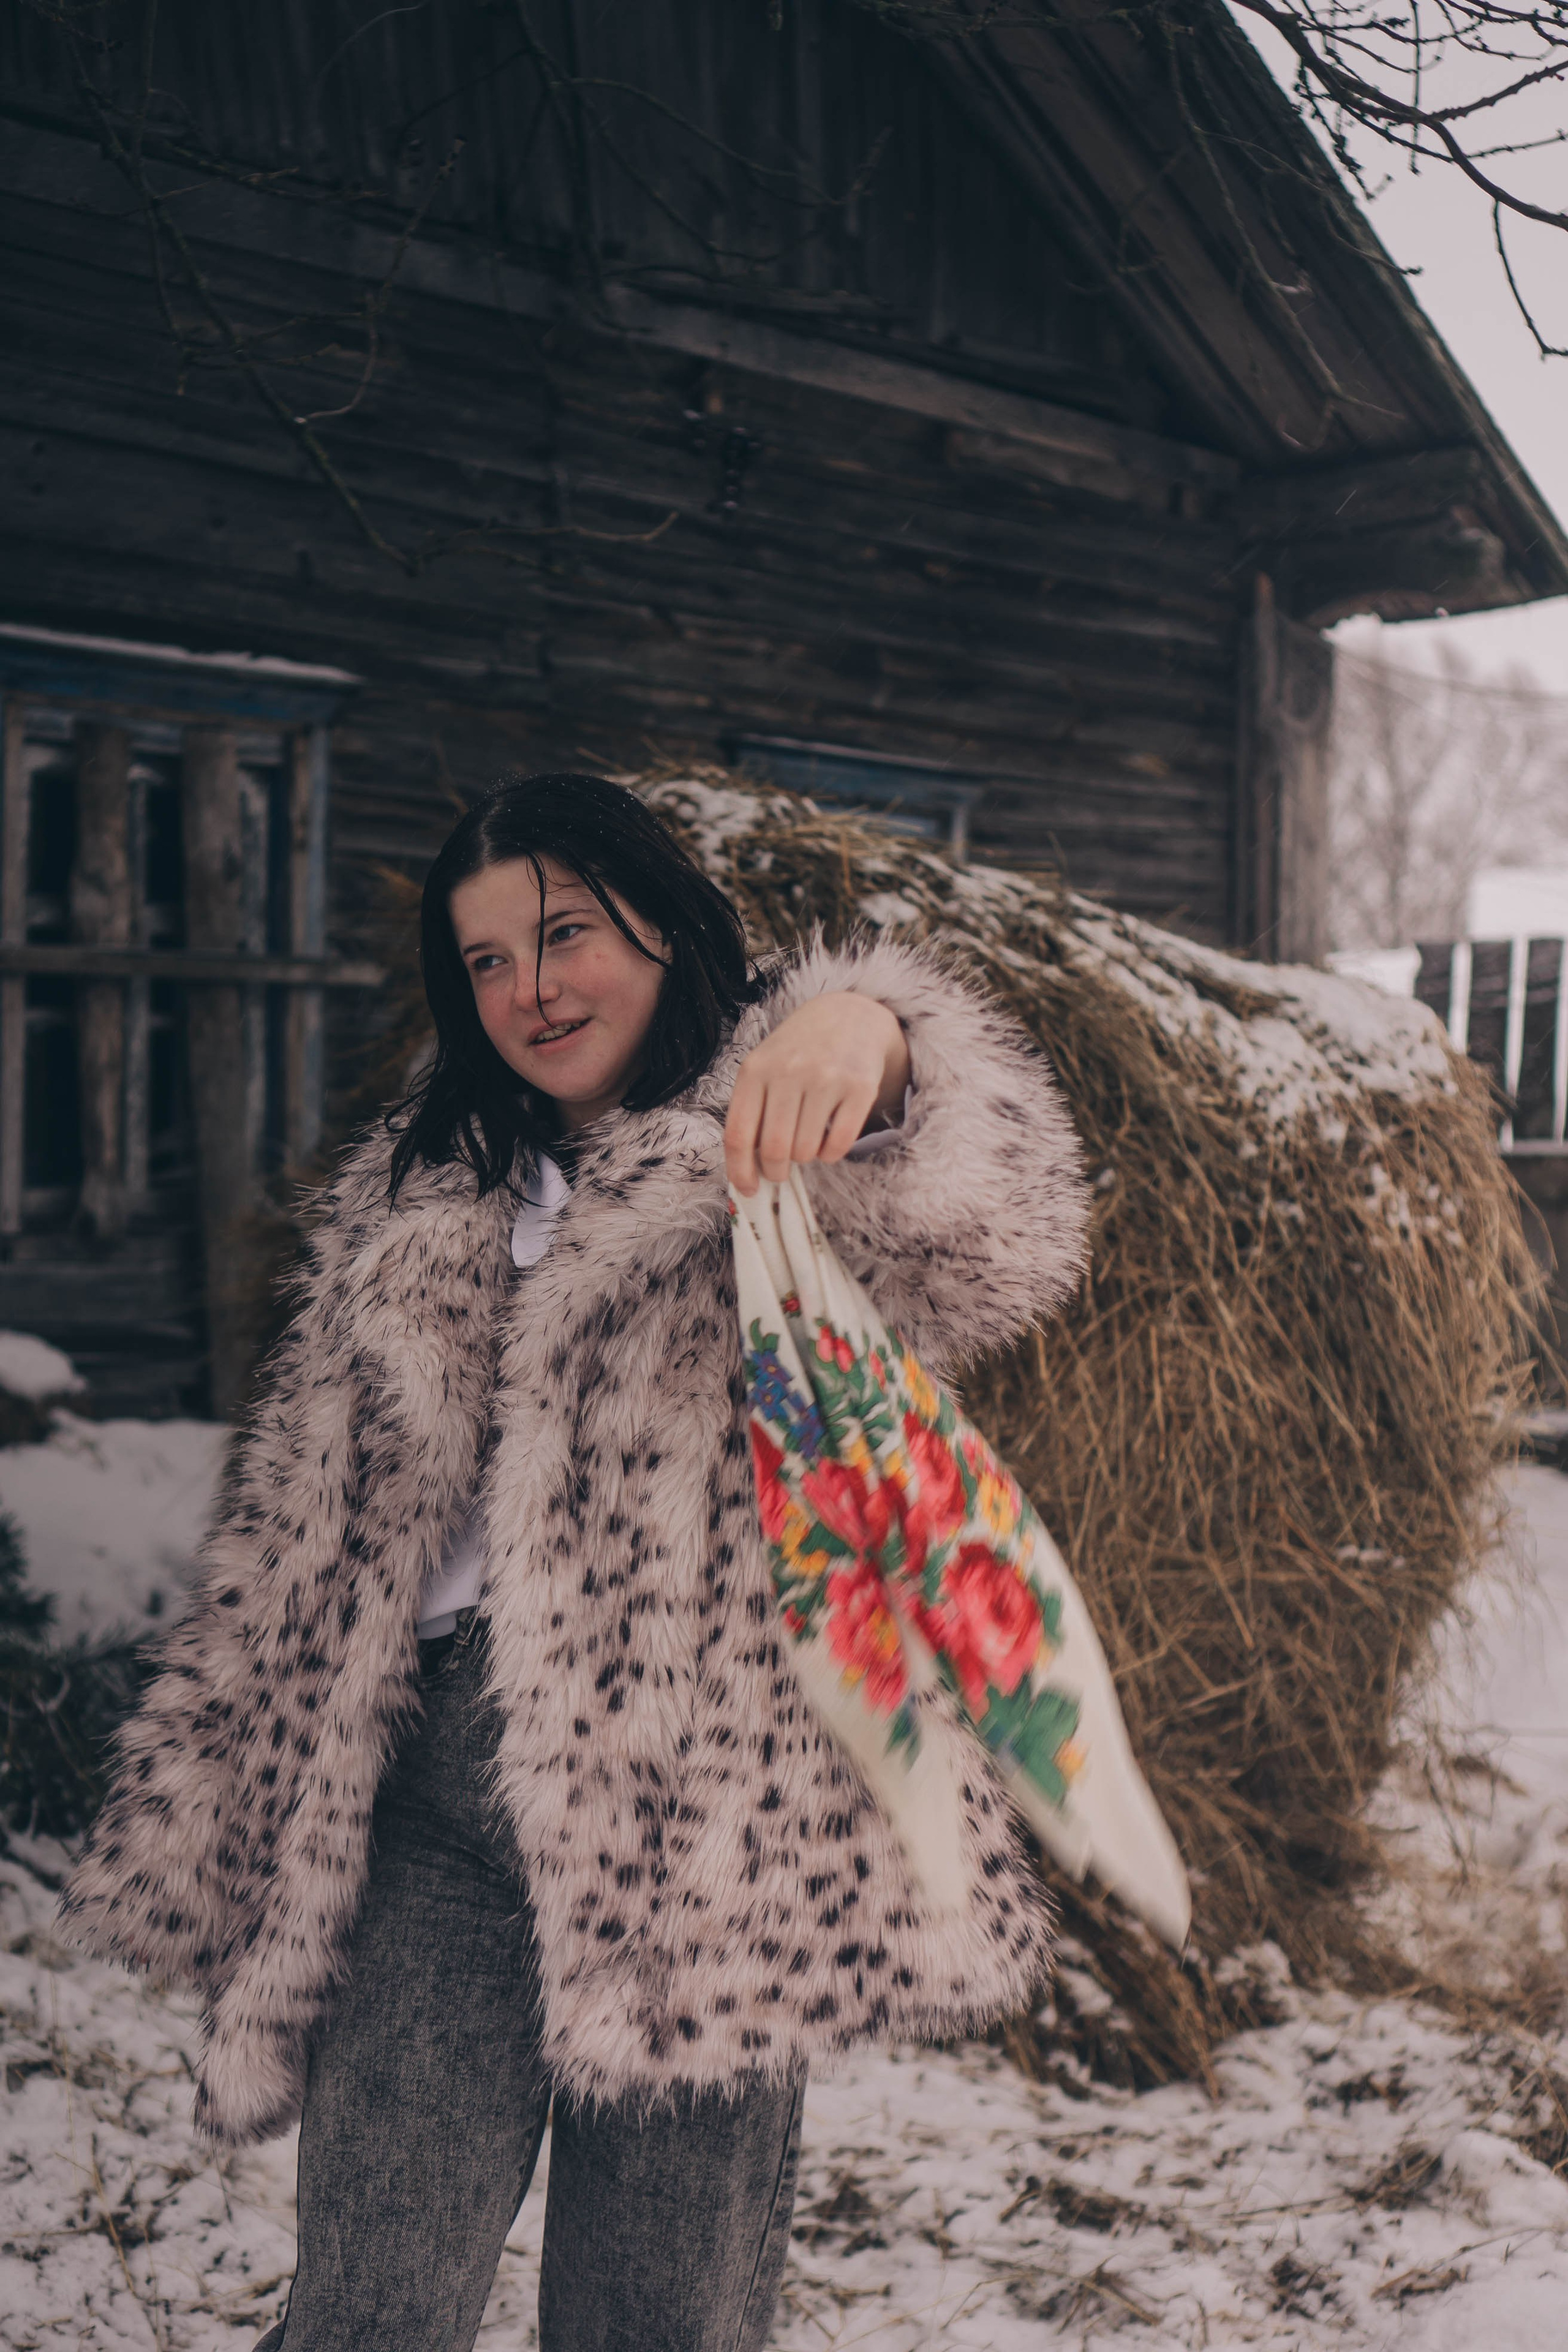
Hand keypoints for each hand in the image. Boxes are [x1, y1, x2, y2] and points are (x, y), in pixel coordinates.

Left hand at [725, 992, 910, 1195]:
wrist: (847, 1016)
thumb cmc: (796, 1052)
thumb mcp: (764, 1068)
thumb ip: (752, 1110)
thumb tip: (747, 1170)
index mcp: (755, 1070)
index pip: (739, 1134)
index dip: (740, 1171)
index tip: (748, 1189)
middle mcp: (789, 1071)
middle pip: (774, 1149)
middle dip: (775, 1171)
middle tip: (779, 1172)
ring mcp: (826, 1078)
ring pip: (806, 1151)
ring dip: (805, 1159)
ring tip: (806, 1141)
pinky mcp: (859, 1087)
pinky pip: (839, 1145)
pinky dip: (831, 1154)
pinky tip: (829, 1139)